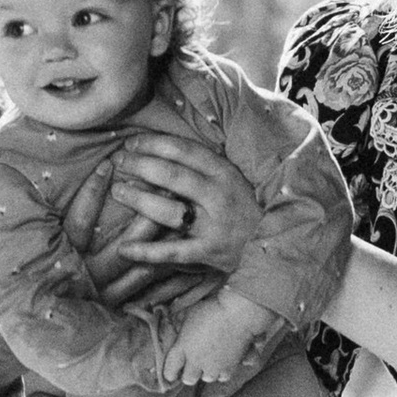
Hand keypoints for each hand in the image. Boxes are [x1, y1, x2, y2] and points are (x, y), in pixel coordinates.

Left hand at [100, 124, 261, 279]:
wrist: (279, 245)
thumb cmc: (249, 207)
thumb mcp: (235, 179)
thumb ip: (207, 166)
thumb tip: (167, 149)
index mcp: (226, 172)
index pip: (184, 151)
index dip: (154, 144)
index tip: (131, 143)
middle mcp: (220, 195)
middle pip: (172, 175)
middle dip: (140, 165)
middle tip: (117, 162)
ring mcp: (215, 225)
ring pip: (169, 210)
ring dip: (139, 200)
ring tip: (118, 191)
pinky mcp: (210, 252)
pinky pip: (173, 251)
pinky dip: (146, 252)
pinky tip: (123, 249)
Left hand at [160, 283, 271, 393]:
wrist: (238, 314)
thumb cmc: (212, 308)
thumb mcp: (190, 312)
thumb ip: (180, 322)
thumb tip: (175, 322)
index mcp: (182, 347)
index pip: (170, 369)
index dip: (170, 373)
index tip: (171, 374)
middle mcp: (196, 361)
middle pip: (188, 379)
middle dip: (189, 374)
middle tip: (192, 367)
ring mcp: (213, 366)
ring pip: (207, 378)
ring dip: (207, 372)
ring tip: (210, 362)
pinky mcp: (229, 367)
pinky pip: (223, 376)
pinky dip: (223, 371)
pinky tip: (224, 363)